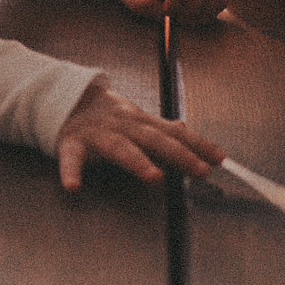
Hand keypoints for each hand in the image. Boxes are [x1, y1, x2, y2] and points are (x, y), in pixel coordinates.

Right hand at [56, 85, 223, 189]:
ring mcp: (97, 134)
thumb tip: (186, 130)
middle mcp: (122, 125)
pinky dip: (71, 171)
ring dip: (137, 161)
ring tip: (154, 177)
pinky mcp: (71, 143)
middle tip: (201, 170)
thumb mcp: (135, 118)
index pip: (173, 133)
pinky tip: (74, 186)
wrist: (64, 97)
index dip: (197, 144)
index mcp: (139, 121)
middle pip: (153, 139)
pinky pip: (71, 158)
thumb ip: (160, 127)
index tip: (220, 159)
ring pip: (120, 147)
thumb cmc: (106, 115)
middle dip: (178, 154)